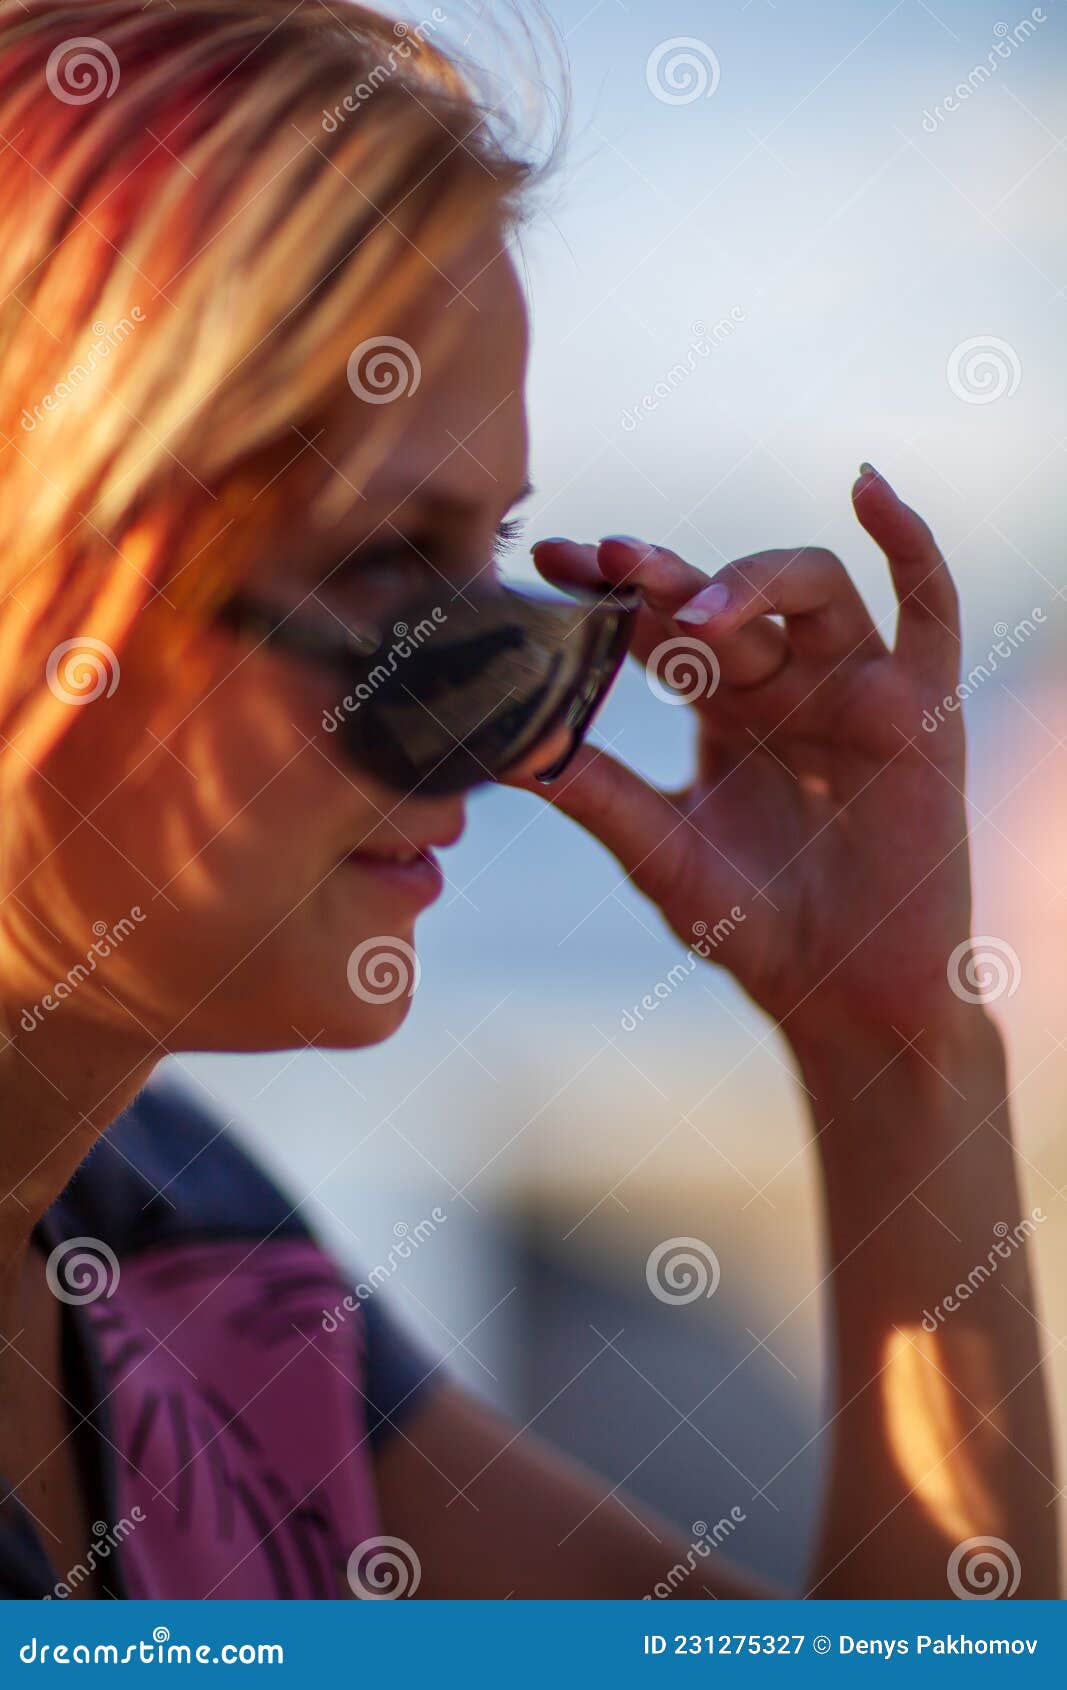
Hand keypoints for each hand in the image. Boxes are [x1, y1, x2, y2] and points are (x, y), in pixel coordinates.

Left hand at [512, 466, 972, 1042]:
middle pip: (723, 600)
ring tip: (692, 615)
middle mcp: (785, 685)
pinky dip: (909, 544)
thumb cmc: (752, 928)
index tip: (547, 561)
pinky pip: (929, 607)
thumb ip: (594, 790)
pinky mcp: (921, 707)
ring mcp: (853, 687)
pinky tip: (868, 487)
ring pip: (810, 588)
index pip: (657, 628)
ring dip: (750, 581)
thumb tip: (501, 741)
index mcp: (720, 709)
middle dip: (662, 577)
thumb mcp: (660, 851)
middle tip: (603, 561)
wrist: (844, 996)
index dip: (607, 592)